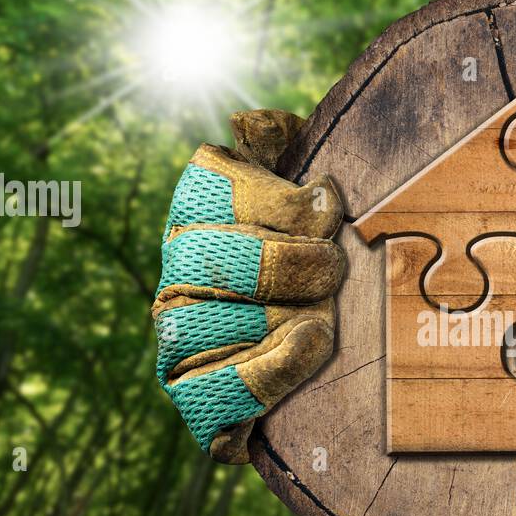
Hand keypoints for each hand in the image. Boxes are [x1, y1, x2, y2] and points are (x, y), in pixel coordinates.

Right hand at [153, 111, 344, 462]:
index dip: (275, 199)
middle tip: (334, 270)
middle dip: (288, 262)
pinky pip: (217, 388)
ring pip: (211, 322)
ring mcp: (177, 334)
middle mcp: (176, 269)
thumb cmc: (329, 257)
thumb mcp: (316, 194)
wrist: (339, 361)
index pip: (211, 183)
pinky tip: (309, 349)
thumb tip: (250, 122)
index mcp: (200, 208)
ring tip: (325, 319)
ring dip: (281, 318)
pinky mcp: (192, 393)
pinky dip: (270, 372)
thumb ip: (286, 147)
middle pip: (211, 256)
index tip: (328, 207)